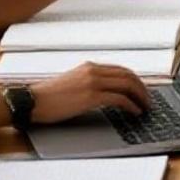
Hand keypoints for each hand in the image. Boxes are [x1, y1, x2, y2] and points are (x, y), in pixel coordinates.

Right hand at [32, 62, 150, 122]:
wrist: (31, 101)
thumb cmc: (47, 97)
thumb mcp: (71, 83)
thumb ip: (88, 83)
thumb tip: (104, 93)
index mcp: (89, 67)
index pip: (120, 69)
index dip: (135, 80)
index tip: (141, 89)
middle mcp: (93, 71)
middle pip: (128, 75)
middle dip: (142, 88)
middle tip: (148, 99)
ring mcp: (93, 82)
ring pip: (128, 85)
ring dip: (141, 96)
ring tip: (145, 107)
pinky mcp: (91, 96)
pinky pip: (120, 98)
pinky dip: (132, 105)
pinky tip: (135, 112)